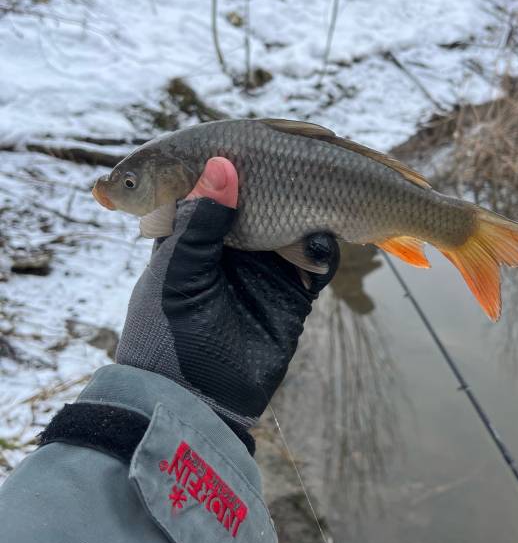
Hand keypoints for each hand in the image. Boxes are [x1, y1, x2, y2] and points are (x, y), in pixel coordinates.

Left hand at [116, 158, 338, 442]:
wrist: (194, 402)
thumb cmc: (170, 334)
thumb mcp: (178, 272)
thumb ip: (201, 220)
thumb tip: (223, 165)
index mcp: (195, 233)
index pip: (220, 186)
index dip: (240, 164)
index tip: (260, 140)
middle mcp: (233, 244)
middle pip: (266, 198)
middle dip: (287, 183)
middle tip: (308, 162)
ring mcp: (264, 267)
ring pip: (296, 223)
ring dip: (310, 211)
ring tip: (321, 202)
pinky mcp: (291, 294)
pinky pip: (316, 261)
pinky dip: (323, 247)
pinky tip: (321, 238)